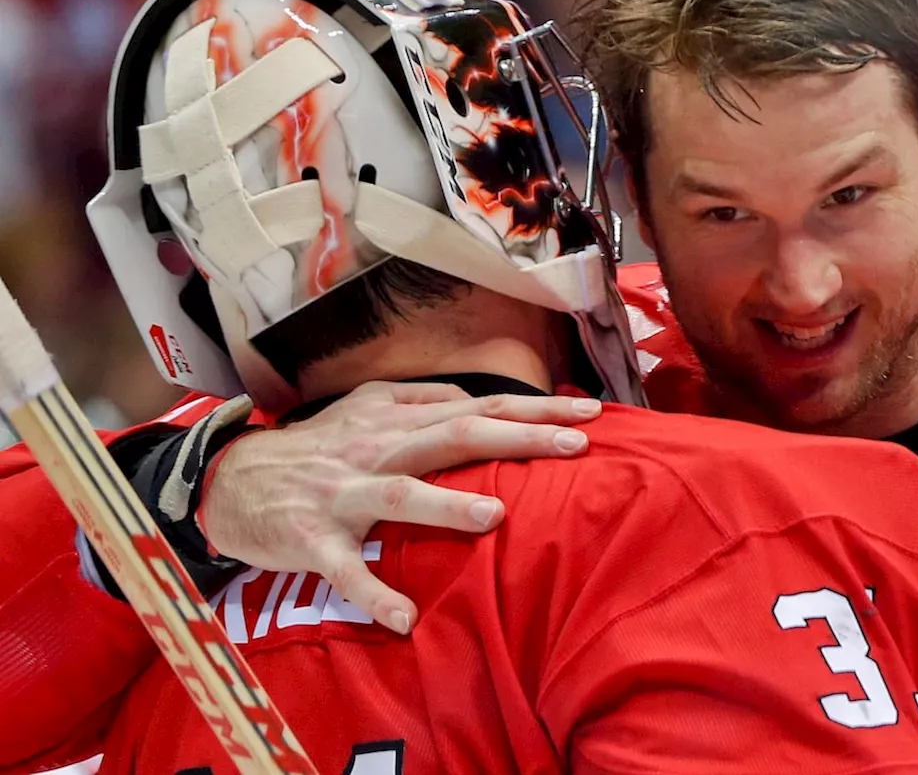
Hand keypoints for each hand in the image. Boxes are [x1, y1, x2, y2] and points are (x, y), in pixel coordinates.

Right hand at [198, 380, 599, 633]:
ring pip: (398, 495)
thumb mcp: (364, 406)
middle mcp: (377, 449)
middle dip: (517, 438)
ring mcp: (343, 495)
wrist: (230, 480)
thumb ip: (418, 397)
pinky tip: (403, 618)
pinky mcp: (311, 540)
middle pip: (454, 436)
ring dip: (445, 506)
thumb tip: (470, 396)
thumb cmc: (313, 447)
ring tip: (494, 517)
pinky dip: (371, 592)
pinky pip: (344, 569)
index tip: (588, 415)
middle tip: (574, 446)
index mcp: (395, 419)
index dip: (532, 412)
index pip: (476, 409)